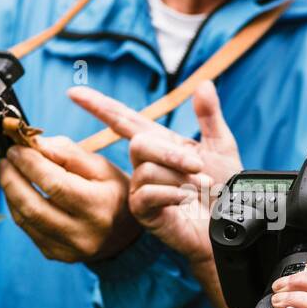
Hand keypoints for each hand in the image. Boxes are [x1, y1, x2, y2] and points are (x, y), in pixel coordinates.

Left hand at [0, 137, 138, 263]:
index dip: (29, 163)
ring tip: (8, 172)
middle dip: (11, 179)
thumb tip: (33, 145)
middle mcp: (84, 232)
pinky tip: (19, 192)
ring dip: (10, 192)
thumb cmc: (112, 191)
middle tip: (5, 160)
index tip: (16, 148)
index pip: (54, 184)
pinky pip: (28, 230)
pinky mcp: (57, 254)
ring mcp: (69, 248)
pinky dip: (18, 207)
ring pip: (25, 219)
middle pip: (33, 206)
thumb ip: (67, 152)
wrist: (125, 232)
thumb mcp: (100, 166)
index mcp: (99, 205)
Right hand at [67, 80, 241, 269]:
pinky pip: (146, 195)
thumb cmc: (224, 188)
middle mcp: (145, 165)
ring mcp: (141, 189)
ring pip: (147, 170)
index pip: (123, 120)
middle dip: (170, 153)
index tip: (73, 93)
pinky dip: (172, 194)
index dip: (99, 106)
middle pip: (139, 144)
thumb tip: (204, 84)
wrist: (233, 223)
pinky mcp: (144, 214)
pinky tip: (187, 199)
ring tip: (200, 188)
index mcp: (160, 144)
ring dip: (180, 178)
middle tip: (198, 166)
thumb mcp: (221, 146)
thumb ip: (209, 116)